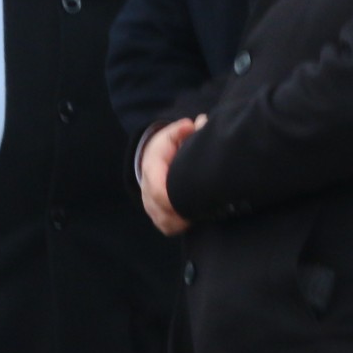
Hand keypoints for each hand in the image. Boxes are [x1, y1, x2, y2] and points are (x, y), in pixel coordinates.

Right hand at [139, 116, 200, 236]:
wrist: (153, 159)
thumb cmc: (168, 147)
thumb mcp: (174, 134)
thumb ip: (182, 130)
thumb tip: (192, 125)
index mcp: (151, 170)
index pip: (159, 192)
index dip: (176, 199)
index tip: (197, 198)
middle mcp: (146, 191)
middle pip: (162, 212)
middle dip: (184, 213)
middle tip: (205, 210)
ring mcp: (150, 205)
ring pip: (165, 222)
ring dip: (182, 221)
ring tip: (201, 214)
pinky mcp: (156, 215)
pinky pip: (167, 227)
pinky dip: (180, 226)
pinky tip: (194, 220)